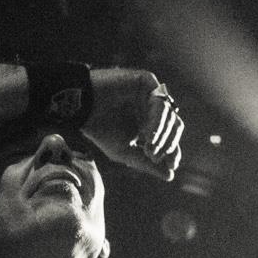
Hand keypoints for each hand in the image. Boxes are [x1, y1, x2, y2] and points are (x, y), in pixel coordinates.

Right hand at [83, 67, 185, 181]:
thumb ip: (147, 163)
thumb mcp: (125, 152)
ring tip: (149, 148)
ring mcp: (150, 93)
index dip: (173, 151)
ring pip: (170, 114)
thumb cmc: (100, 129)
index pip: (170, 136)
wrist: (82, 108)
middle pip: (175, 125)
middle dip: (168, 143)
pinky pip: (160, 101)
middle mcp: (152, 106)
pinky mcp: (146, 81)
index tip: (172, 165)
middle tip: (155, 156)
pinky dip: (157, 121)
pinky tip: (147, 134)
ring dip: (161, 134)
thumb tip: (170, 176)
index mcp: (149, 121)